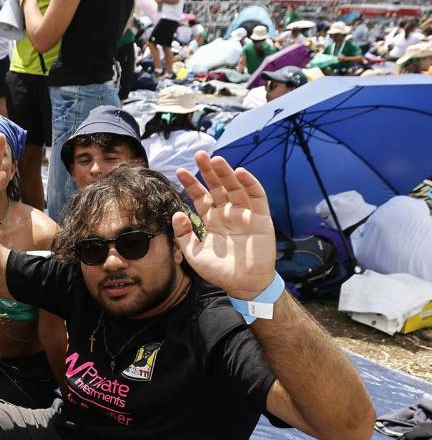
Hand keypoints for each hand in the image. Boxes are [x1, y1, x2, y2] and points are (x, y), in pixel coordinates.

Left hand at [174, 152, 275, 300]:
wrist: (243, 285)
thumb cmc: (219, 270)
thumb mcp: (194, 253)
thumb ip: (184, 234)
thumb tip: (178, 213)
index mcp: (211, 219)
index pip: (200, 196)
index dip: (191, 183)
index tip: (179, 171)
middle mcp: (227, 213)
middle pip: (217, 187)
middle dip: (208, 171)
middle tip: (199, 155)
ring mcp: (244, 214)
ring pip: (235, 188)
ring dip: (227, 173)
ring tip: (216, 160)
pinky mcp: (261, 218)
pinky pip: (256, 197)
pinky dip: (250, 184)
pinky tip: (240, 173)